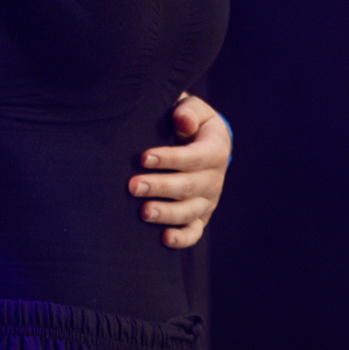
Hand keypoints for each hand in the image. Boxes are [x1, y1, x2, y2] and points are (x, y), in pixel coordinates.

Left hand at [128, 92, 232, 248]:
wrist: (206, 144)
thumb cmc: (192, 123)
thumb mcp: (194, 110)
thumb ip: (188, 111)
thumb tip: (182, 120)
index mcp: (215, 151)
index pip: (194, 157)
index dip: (169, 158)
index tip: (144, 157)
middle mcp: (214, 179)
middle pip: (188, 187)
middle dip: (159, 187)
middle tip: (133, 186)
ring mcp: (208, 201)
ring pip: (189, 212)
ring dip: (166, 213)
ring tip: (143, 212)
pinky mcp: (199, 217)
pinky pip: (194, 232)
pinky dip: (182, 239)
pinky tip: (164, 239)